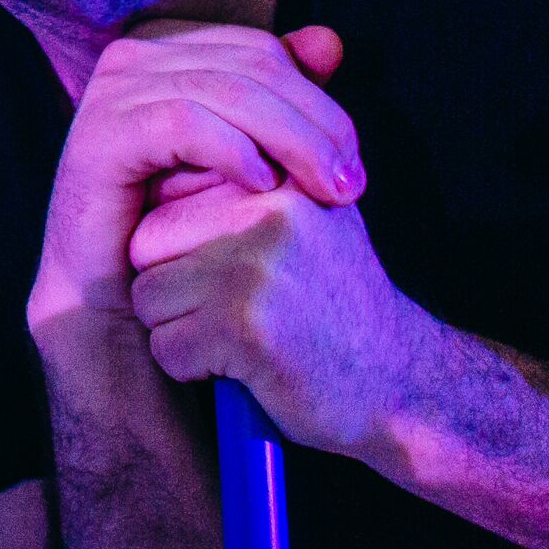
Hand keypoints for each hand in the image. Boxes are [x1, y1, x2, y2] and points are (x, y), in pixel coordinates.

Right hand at [29, 23, 357, 347]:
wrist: (119, 297)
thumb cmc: (185, 228)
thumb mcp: (250, 157)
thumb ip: (285, 101)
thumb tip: (330, 41)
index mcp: (167, 50)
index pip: (262, 51)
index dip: (317, 102)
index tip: (352, 162)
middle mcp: (133, 58)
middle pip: (250, 65)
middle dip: (314, 124)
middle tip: (352, 185)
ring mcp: (111, 92)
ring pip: (226, 91)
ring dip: (290, 141)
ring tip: (325, 192)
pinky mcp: (99, 134)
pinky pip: (183, 124)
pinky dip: (232, 150)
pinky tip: (262, 187)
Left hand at [127, 169, 438, 458]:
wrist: (403, 383)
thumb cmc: (340, 306)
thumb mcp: (310, 220)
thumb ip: (245, 187)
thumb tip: (157, 166)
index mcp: (276, 179)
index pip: (165, 195)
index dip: (182, 247)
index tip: (230, 274)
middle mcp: (265, 212)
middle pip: (144, 245)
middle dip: (172, 288)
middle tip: (231, 312)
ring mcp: (253, 267)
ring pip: (148, 298)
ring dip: (180, 331)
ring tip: (241, 338)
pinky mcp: (243, 326)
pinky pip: (165, 348)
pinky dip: (194, 370)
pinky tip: (246, 368)